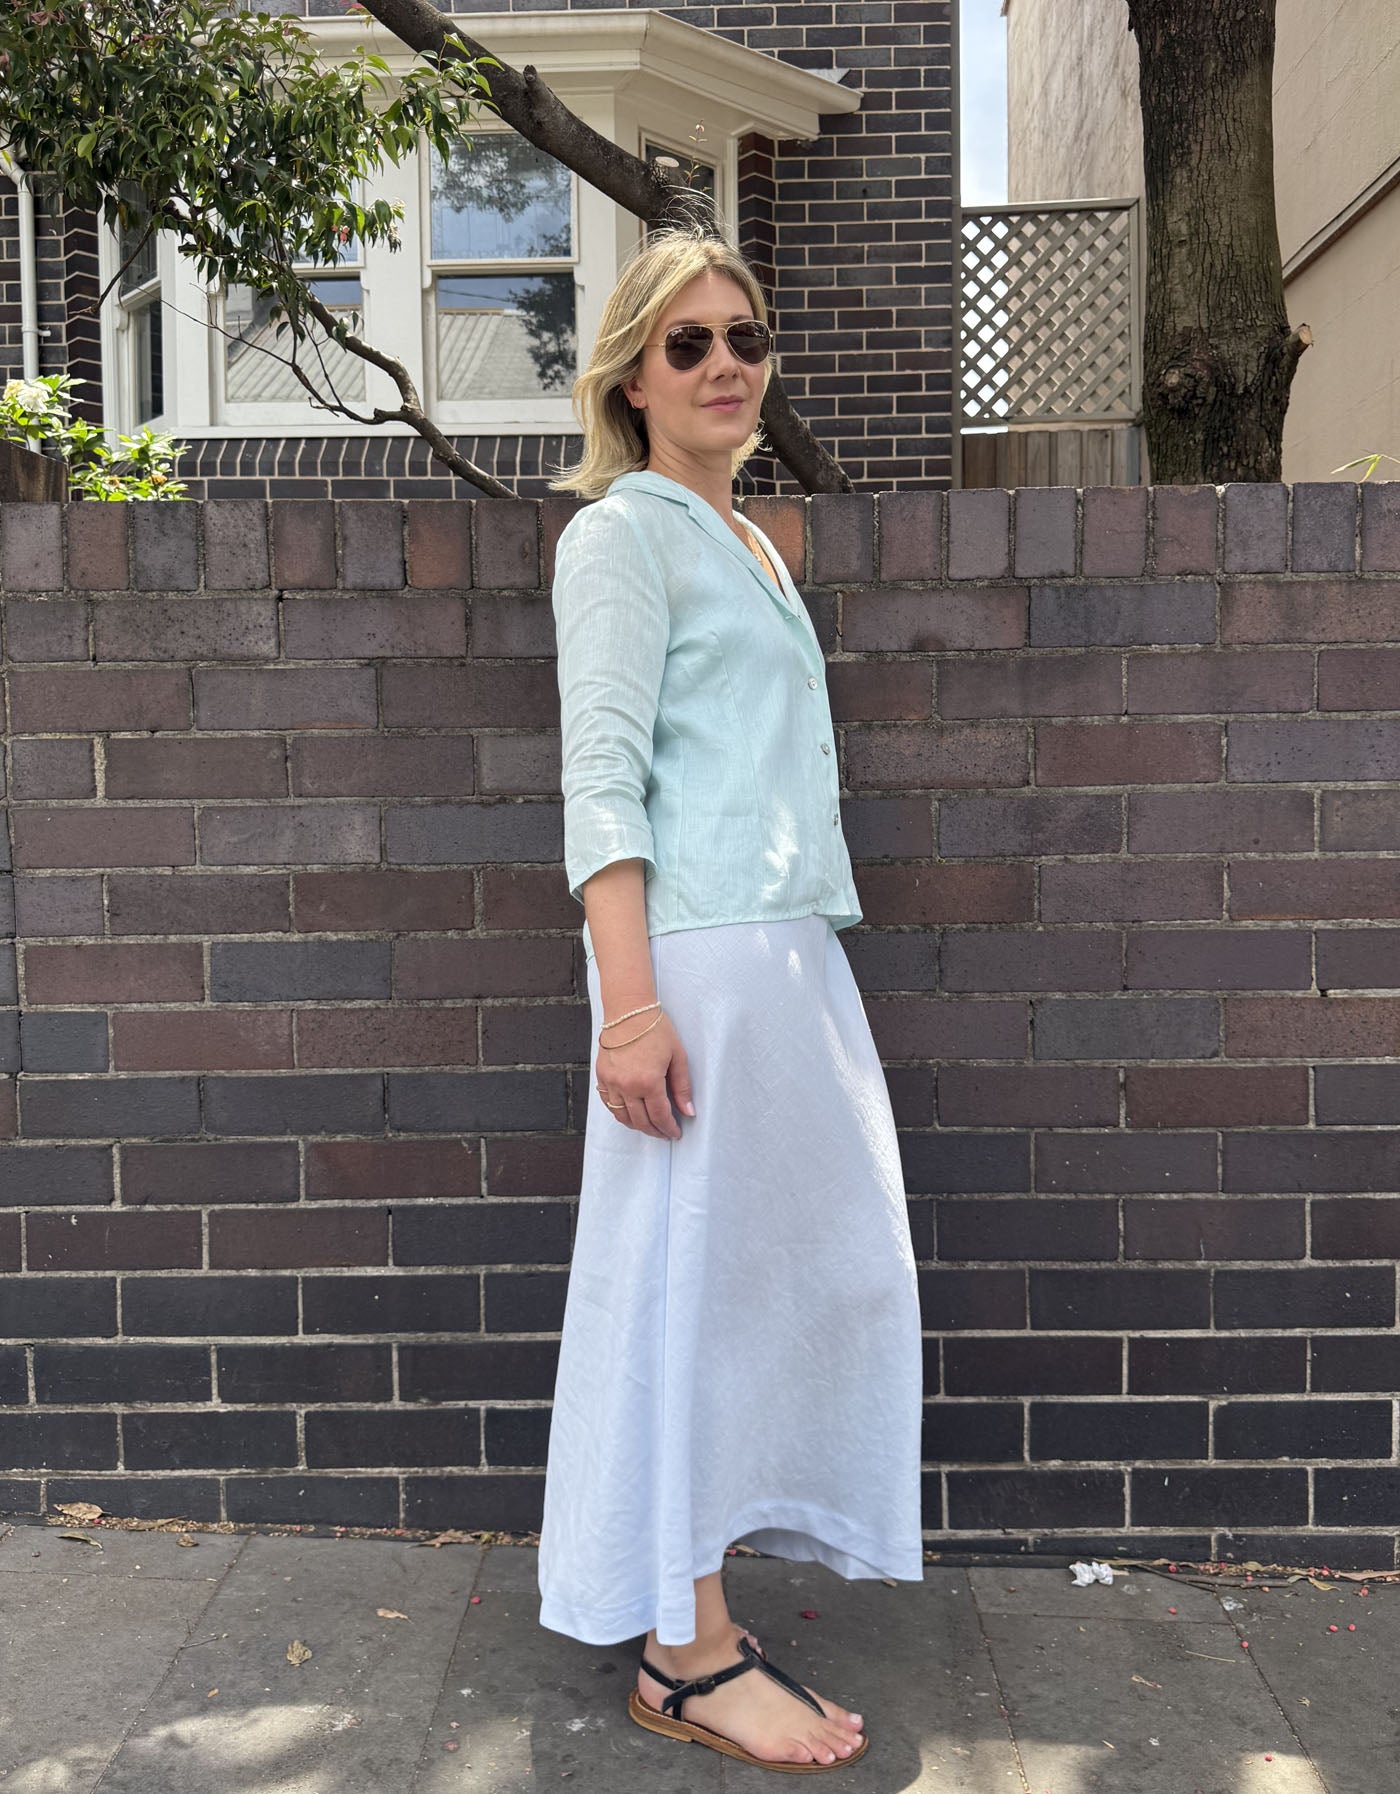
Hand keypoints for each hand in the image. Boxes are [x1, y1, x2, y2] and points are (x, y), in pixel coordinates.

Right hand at [596, 1010, 694, 1138]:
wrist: (628, 1011)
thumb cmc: (655, 1029)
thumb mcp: (677, 1057)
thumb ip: (682, 1087)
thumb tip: (688, 1111)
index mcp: (649, 1082)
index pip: (660, 1115)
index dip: (669, 1128)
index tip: (675, 1133)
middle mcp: (627, 1086)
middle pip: (641, 1121)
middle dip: (655, 1131)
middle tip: (664, 1133)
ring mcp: (612, 1082)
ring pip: (623, 1117)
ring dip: (637, 1125)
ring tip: (649, 1126)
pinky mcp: (602, 1076)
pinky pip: (609, 1104)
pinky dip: (620, 1113)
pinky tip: (630, 1113)